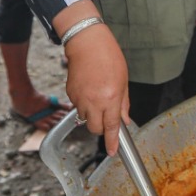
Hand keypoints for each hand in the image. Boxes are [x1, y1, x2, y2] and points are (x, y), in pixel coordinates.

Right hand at [63, 26, 131, 154]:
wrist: (87, 43)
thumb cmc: (108, 57)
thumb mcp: (124, 80)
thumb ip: (123, 103)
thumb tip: (124, 120)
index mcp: (111, 98)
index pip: (111, 127)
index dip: (112, 141)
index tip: (113, 151)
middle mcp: (94, 101)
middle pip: (95, 129)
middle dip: (100, 129)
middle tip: (106, 118)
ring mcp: (80, 98)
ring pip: (85, 119)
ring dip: (92, 115)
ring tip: (97, 97)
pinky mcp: (71, 94)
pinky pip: (77, 107)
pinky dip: (83, 104)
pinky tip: (89, 89)